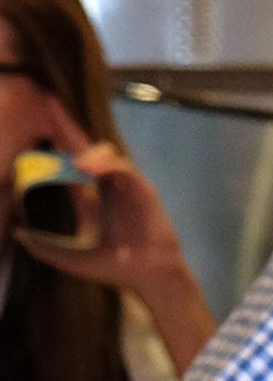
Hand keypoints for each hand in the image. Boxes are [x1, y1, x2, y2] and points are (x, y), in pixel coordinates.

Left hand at [15, 110, 193, 298]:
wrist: (146, 277)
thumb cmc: (115, 269)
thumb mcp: (70, 259)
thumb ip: (43, 248)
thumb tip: (17, 232)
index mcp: (93, 196)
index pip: (72, 160)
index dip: (57, 138)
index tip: (39, 117)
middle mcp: (108, 185)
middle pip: (86, 146)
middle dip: (66, 125)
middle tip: (46, 103)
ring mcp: (127, 186)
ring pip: (106, 153)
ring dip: (86, 151)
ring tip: (72, 160)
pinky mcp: (143, 190)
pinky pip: (124, 168)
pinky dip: (106, 164)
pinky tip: (88, 168)